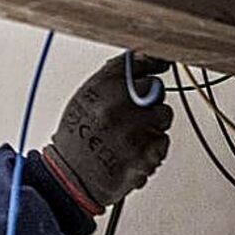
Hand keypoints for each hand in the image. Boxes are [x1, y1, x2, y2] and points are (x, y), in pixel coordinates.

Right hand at [43, 53, 172, 211]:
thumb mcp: (87, 96)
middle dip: (148, 100)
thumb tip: (149, 56)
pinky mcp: (147, 155)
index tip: (159, 66)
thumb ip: (116, 74)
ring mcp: (134, 132)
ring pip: (164, 115)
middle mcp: (117, 108)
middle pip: (156, 89)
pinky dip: (152, 147)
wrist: (70, 178)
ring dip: (152, 124)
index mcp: (102, 89)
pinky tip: (132, 150)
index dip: (150, 67)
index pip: (141, 63)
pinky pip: (163, 141)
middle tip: (129, 115)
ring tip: (129, 135)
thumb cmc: (77, 137)